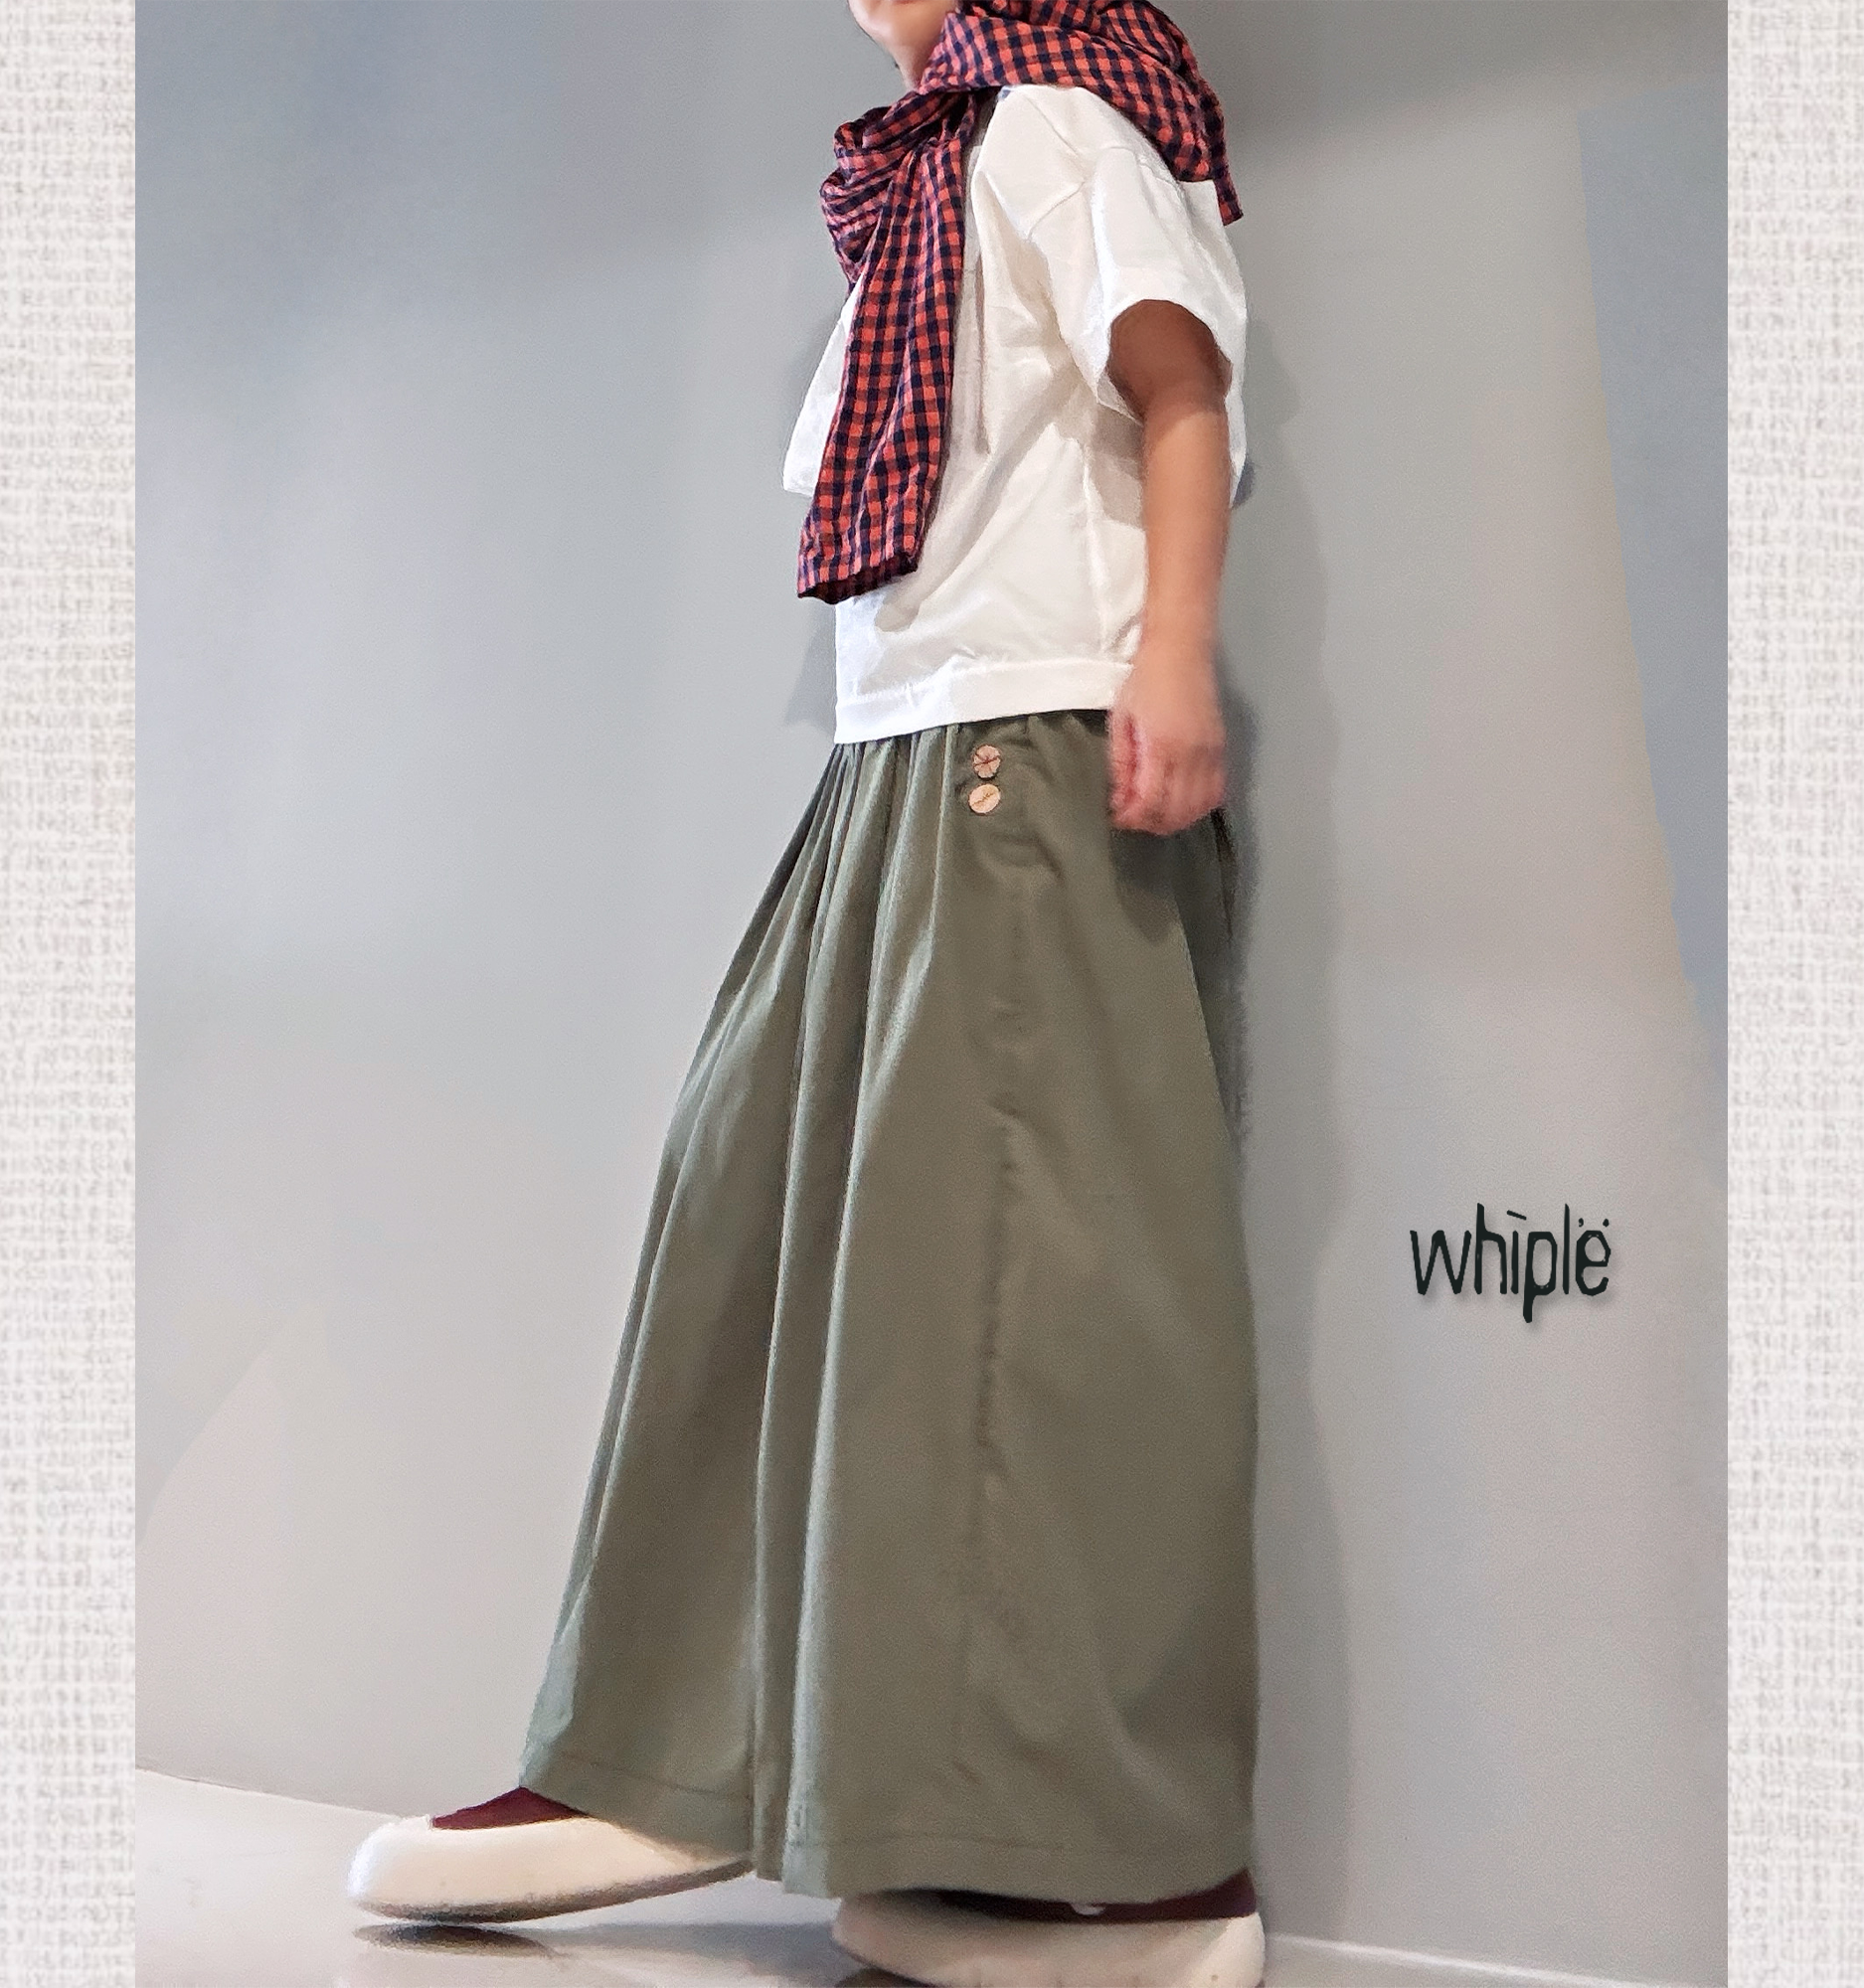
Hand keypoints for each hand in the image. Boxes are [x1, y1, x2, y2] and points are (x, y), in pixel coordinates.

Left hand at [1106, 643, 1226, 834]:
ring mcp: (1211, 753)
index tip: (1117, 817)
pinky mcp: (1221, 749)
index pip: (1151, 801)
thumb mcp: (1121, 719)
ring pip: (1199, 807)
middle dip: (1151, 822)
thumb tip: (1120, 799)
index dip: (1133, 818)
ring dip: (1175, 819)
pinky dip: (1198, 806)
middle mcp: (1192, 754)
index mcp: (1163, 745)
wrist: (1182, 650)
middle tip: (1132, 819)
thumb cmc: (1145, 680)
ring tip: (1153, 815)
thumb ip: (1122, 762)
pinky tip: (1180, 804)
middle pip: (1177, 811)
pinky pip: (1216, 792)